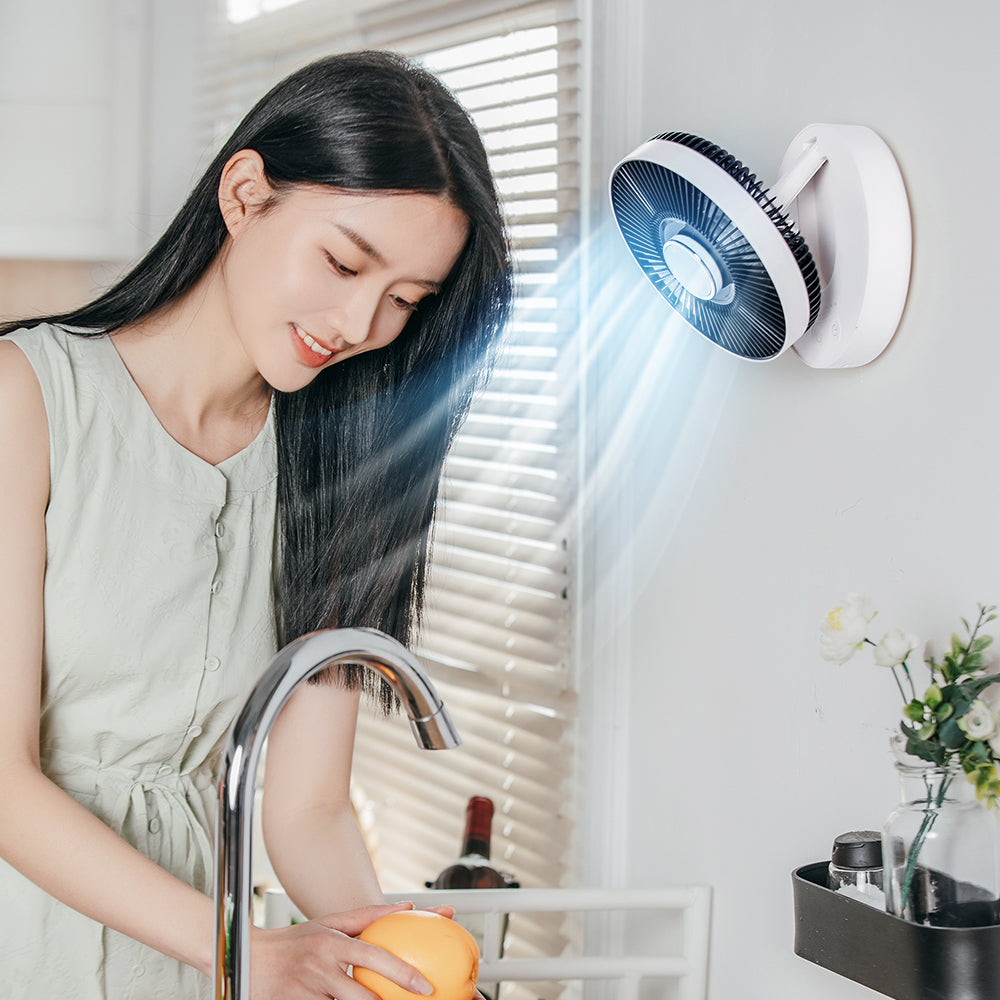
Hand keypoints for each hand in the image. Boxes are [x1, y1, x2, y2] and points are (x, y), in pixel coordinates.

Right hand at [250, 903, 432, 999]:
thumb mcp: (329, 924)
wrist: (250, 961)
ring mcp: (307, 991)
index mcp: (332, 943)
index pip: (373, 957)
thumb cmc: (296, 943)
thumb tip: (409, 908)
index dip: (402, 973)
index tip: (424, 986)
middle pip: (362, 996)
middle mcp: (320, 967)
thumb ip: (369, 917)